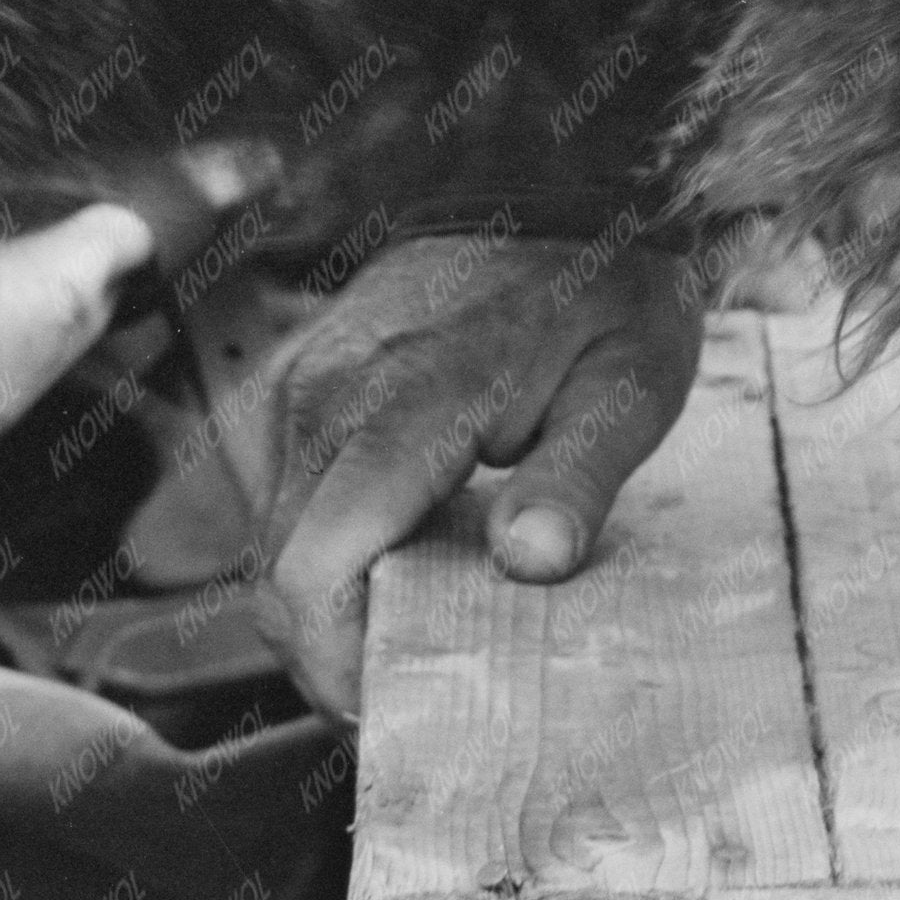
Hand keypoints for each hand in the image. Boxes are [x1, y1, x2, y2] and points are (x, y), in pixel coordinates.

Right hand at [239, 233, 707, 716]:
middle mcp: (327, 392)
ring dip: (323, 609)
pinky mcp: (299, 383)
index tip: (396, 711)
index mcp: (404, 400)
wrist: (558, 187)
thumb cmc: (605, 289)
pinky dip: (321, 553)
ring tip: (411, 639)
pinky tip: (393, 569)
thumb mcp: (631, 383)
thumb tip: (533, 562)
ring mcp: (302, 383)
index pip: (313, 570)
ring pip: (269, 544)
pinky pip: (282, 499)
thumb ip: (579, 477)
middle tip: (411, 698)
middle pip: (277, 576)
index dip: (336, 667)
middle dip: (330, 656)